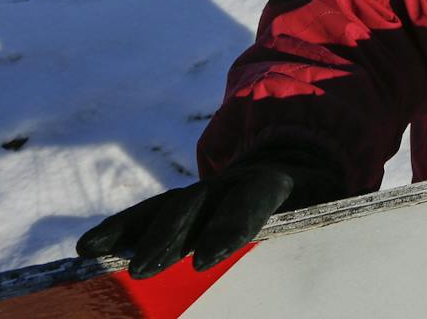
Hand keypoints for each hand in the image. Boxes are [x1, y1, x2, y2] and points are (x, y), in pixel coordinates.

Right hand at [76, 152, 337, 278]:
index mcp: (277, 181)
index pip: (252, 198)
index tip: (204, 260)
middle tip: (145, 270)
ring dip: (136, 232)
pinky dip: (121, 228)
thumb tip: (337, 258)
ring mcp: (208, 189)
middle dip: (171, 236)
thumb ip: (328, 227)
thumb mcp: (335, 205)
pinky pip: (151, 212)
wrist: (305, 157)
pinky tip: (89, 247)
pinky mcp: (188, 202)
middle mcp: (235, 180)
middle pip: (199, 203)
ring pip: (168, 206)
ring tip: (99, 255)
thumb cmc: (322, 199)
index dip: (229, 226)